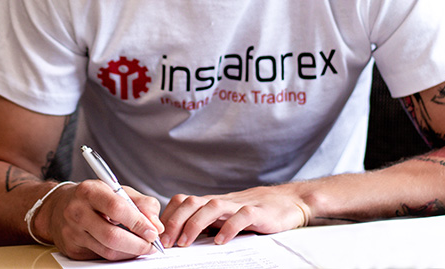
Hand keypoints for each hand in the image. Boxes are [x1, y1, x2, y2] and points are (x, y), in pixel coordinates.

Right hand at [39, 180, 163, 259]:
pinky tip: (126, 249)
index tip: (154, 231)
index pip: (117, 208)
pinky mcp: (72, 249)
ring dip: (130, 252)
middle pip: (112, 235)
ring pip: (108, 251)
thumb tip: (156, 224)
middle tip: (152, 245)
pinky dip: (119, 255)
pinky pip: (101, 257)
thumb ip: (141, 203)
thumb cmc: (93, 197)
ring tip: (143, 247)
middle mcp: (77, 211)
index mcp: (89, 191)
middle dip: (138, 244)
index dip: (138, 222)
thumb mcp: (116, 190)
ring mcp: (72, 232)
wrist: (58, 207)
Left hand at [159, 185, 309, 247]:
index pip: (182, 202)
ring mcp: (239, 205)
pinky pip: (241, 217)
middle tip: (166, 242)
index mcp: (211, 203)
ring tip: (185, 243)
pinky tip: (219, 241)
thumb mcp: (226, 218)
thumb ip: (207, 225)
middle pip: (191, 202)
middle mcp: (222, 201)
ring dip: (194, 224)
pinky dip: (228, 228)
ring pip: (211, 206)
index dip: (168, 216)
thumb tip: (180, 241)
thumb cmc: (253, 213)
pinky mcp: (258, 212)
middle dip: (175, 222)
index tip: (157, 235)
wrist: (287, 201)